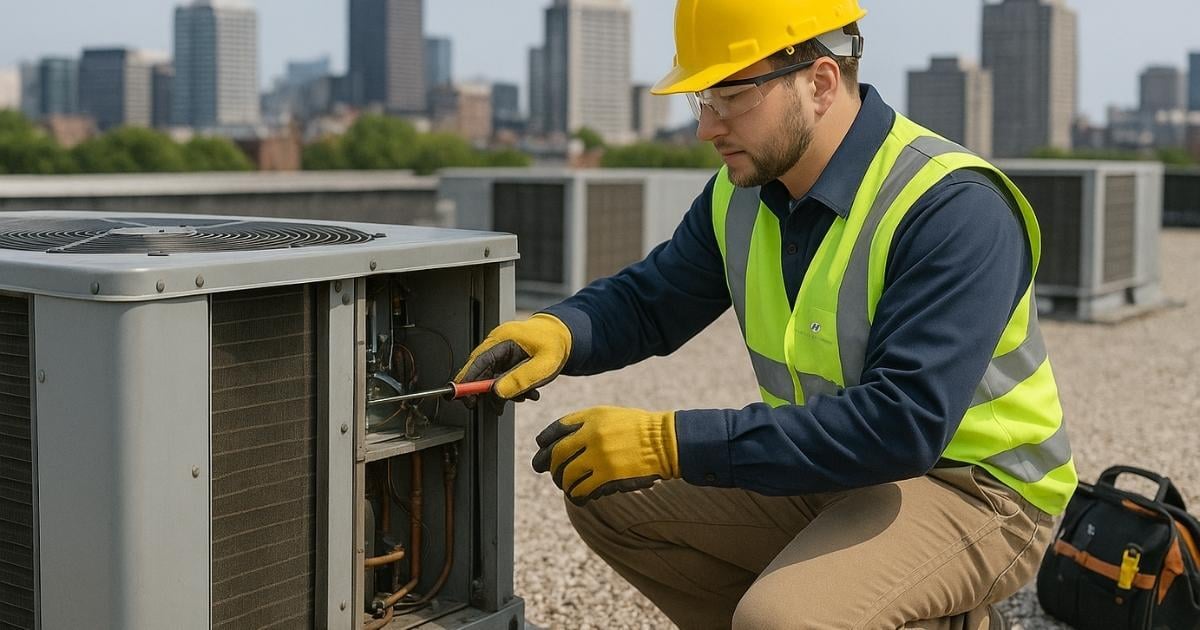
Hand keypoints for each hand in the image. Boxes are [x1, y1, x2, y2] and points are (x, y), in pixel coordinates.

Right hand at [454, 313, 571, 407]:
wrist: (567, 337)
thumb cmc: (556, 344)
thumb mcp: (543, 365)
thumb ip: (521, 378)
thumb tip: (497, 392)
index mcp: (503, 339)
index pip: (477, 361)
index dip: (467, 380)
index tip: (461, 397)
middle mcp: (498, 345)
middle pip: (481, 371)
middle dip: (488, 393)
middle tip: (497, 408)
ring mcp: (502, 353)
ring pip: (493, 378)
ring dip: (506, 393)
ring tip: (526, 397)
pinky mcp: (508, 361)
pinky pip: (503, 379)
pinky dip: (513, 390)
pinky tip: (529, 394)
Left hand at [532, 406, 679, 504]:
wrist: (665, 441)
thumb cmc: (638, 429)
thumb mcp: (609, 415)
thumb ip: (585, 424)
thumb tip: (559, 441)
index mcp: (590, 418)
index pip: (556, 430)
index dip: (544, 443)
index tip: (541, 449)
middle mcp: (591, 435)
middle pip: (556, 455)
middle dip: (548, 466)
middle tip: (547, 472)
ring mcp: (598, 456)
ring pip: (567, 475)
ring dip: (563, 483)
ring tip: (566, 486)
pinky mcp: (607, 476)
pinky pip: (582, 489)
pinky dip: (576, 495)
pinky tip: (578, 495)